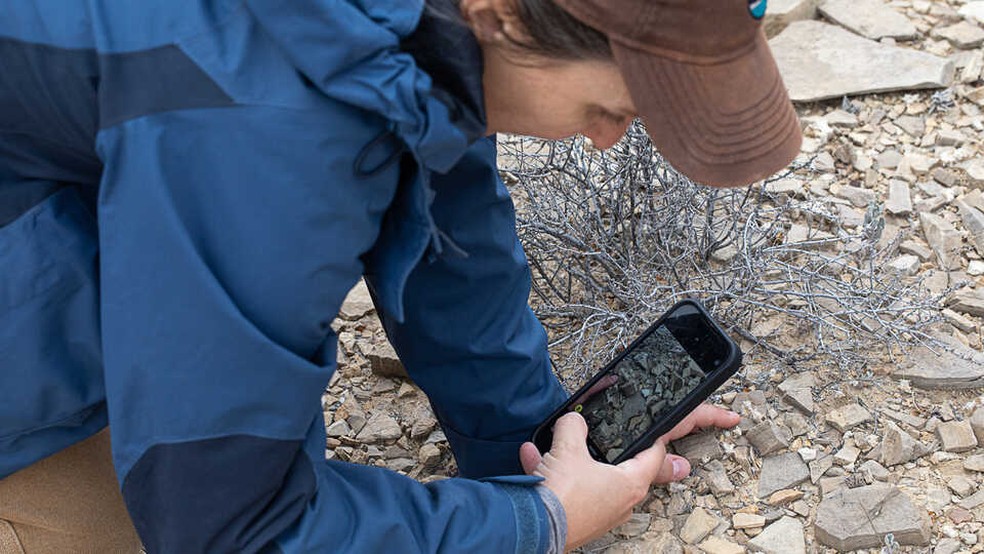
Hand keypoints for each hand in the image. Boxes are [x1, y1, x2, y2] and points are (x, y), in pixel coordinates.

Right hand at [519, 405, 737, 549]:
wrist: (531, 528)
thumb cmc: (560, 493)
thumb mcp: (568, 448)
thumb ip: (575, 426)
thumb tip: (574, 420)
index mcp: (630, 482)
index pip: (658, 452)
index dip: (679, 429)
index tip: (709, 423)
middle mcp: (621, 500)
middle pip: (641, 472)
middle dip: (656, 463)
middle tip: (684, 466)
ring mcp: (601, 511)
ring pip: (602, 479)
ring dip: (589, 461)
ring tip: (576, 446)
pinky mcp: (579, 518)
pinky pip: (572, 488)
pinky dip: (556, 472)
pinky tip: (533, 457)